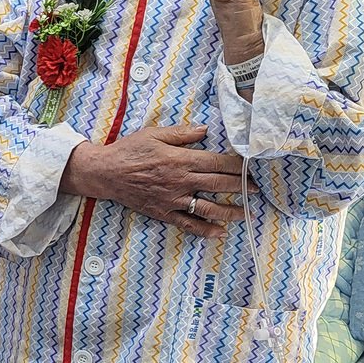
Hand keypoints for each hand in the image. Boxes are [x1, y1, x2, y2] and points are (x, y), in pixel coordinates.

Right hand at [63, 125, 248, 236]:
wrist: (105, 173)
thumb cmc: (128, 151)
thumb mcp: (153, 134)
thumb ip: (182, 133)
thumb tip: (205, 130)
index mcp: (181, 160)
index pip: (219, 162)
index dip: (239, 165)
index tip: (253, 165)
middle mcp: (181, 181)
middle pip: (220, 184)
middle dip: (243, 185)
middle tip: (259, 188)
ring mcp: (174, 200)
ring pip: (210, 207)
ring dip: (232, 210)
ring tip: (248, 211)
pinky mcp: (164, 213)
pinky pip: (189, 224)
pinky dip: (206, 230)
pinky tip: (221, 232)